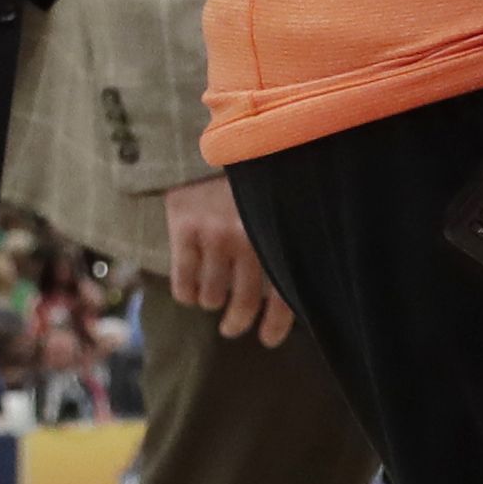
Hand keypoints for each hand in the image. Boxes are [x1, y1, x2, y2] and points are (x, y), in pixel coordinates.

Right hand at [161, 174, 293, 346]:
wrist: (208, 143)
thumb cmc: (251, 177)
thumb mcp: (278, 204)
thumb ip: (287, 237)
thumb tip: (298, 284)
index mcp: (279, 236)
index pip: (284, 292)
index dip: (276, 323)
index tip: (267, 340)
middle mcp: (251, 239)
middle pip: (245, 302)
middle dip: (237, 321)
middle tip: (232, 327)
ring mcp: (216, 235)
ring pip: (212, 296)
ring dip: (212, 304)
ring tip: (212, 300)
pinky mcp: (185, 229)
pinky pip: (184, 281)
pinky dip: (187, 293)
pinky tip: (190, 292)